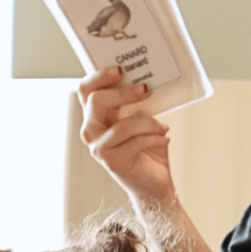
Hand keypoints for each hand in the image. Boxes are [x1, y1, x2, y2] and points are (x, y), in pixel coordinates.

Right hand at [78, 67, 175, 207]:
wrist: (154, 181)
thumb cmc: (148, 147)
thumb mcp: (142, 118)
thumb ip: (137, 102)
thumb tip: (146, 81)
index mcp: (96, 116)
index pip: (86, 90)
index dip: (98, 77)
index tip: (119, 70)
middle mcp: (91, 131)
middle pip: (96, 101)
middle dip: (124, 93)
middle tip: (146, 90)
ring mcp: (99, 148)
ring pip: (122, 125)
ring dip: (149, 123)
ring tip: (163, 127)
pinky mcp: (111, 162)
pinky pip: (136, 142)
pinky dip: (155, 138)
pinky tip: (164, 139)